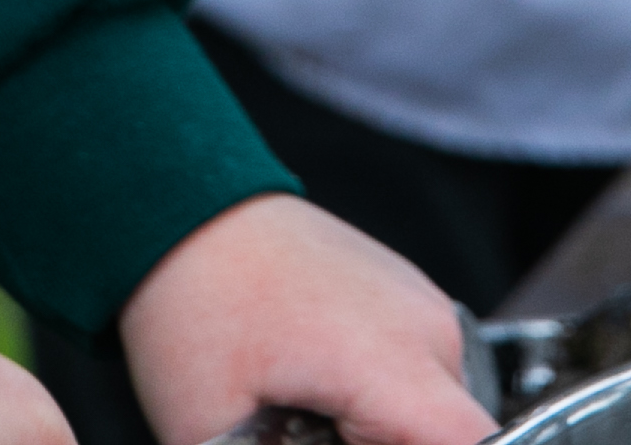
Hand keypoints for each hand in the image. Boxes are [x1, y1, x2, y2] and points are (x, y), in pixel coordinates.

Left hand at [116, 195, 484, 444]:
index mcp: (392, 363)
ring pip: (436, 418)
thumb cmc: (192, 301)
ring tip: (309, 418)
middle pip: (451, 437)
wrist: (179, 209)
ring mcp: (423, 309)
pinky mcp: (407, 302)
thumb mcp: (210, 430)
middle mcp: (428, 331)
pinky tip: (321, 396)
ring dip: (383, 433)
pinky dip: (380, 406)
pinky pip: (419, 381)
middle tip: (307, 435)